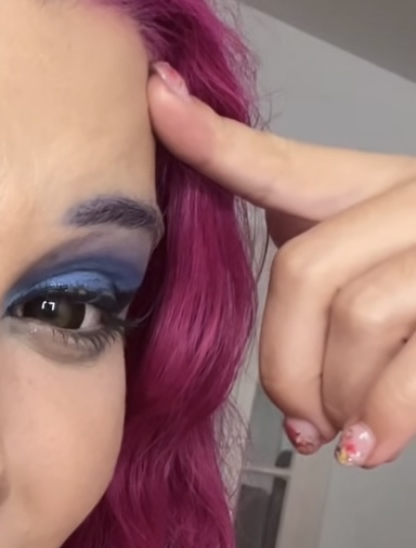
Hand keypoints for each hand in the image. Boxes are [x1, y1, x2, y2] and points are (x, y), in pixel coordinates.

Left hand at [147, 64, 415, 468]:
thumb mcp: (384, 269)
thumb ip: (326, 283)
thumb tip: (293, 403)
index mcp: (381, 188)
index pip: (284, 163)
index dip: (214, 140)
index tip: (157, 101)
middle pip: (306, 270)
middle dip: (288, 365)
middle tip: (302, 419)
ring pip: (361, 315)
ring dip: (339, 395)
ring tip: (348, 432)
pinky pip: (413, 369)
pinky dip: (383, 417)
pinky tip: (368, 446)